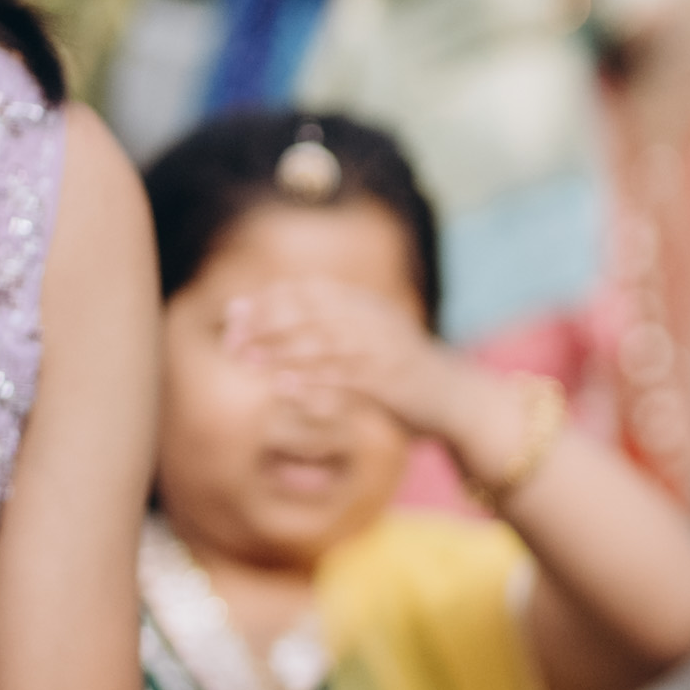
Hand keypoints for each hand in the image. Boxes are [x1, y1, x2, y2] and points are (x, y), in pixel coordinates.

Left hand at [218, 274, 492, 459]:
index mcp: (367, 305)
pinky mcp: (391, 384)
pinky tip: (284, 386)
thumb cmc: (403, 373)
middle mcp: (374, 321)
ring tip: (246, 359)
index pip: (308, 290)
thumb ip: (329, 323)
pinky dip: (313, 381)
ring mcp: (384, 351)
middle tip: (231, 340)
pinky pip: (346, 380)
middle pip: (310, 312)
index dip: (268, 300)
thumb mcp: (370, 336)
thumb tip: (275, 318)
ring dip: (281, 350)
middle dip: (266, 323)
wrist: (459, 399)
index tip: (234, 316)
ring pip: (323, 342)